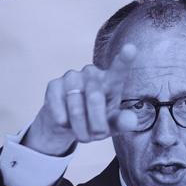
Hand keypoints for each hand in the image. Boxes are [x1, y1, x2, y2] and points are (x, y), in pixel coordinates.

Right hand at [22, 44, 138, 155]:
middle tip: (96, 136)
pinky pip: (59, 108)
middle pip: (95, 98)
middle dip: (96, 125)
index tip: (131, 49)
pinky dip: (64, 122)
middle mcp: (92, 74)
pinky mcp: (54, 85)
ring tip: (83, 134)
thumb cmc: (94, 120)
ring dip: (80, 128)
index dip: (125, 59)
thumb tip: (131, 121)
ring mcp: (72, 77)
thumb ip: (122, 122)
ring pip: (76, 108)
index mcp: (110, 81)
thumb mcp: (111, 125)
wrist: (65, 123)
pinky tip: (65, 122)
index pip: (119, 70)